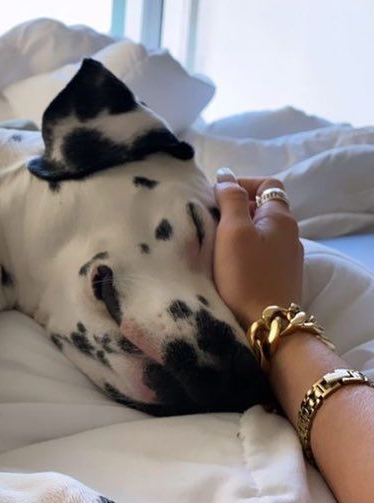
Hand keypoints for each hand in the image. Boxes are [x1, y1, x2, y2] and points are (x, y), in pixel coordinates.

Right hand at [213, 171, 303, 329]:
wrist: (267, 327)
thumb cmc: (246, 276)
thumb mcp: (233, 231)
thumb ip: (230, 199)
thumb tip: (226, 175)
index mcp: (281, 217)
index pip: (267, 184)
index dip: (242, 184)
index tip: (217, 199)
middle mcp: (291, 234)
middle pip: (263, 208)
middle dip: (236, 209)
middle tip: (211, 222)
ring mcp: (288, 258)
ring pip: (261, 232)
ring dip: (239, 233)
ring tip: (216, 245)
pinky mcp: (281, 278)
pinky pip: (262, 253)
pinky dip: (245, 252)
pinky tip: (229, 266)